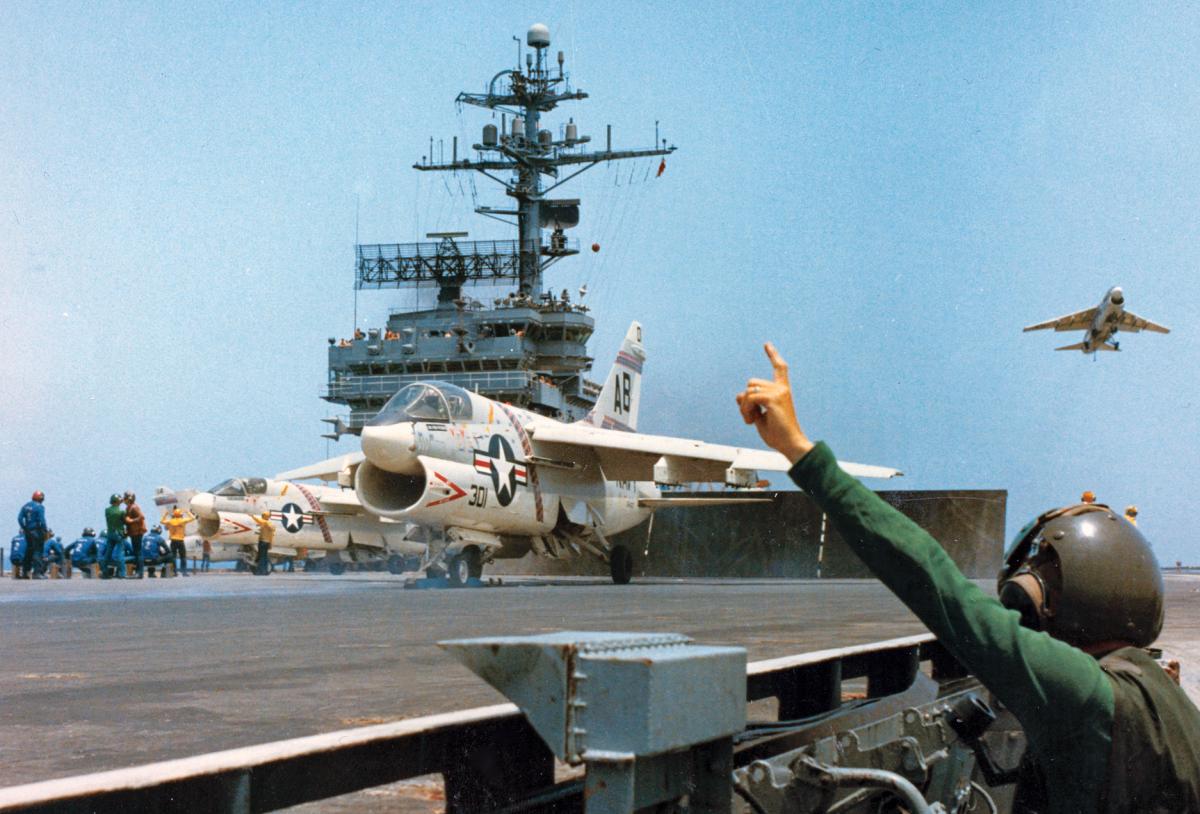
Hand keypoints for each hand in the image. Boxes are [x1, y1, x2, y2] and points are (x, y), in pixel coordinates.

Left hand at [736, 343, 813, 463]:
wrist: (790, 444)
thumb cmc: (778, 434)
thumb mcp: (759, 417)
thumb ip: (750, 405)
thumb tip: (738, 395)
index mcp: (782, 391)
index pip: (779, 369)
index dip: (773, 356)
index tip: (767, 344)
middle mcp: (782, 389)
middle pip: (751, 382)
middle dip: (745, 400)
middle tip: (750, 417)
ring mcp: (779, 392)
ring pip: (748, 390)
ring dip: (744, 407)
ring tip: (751, 420)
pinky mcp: (774, 399)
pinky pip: (749, 398)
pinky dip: (745, 410)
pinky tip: (751, 421)